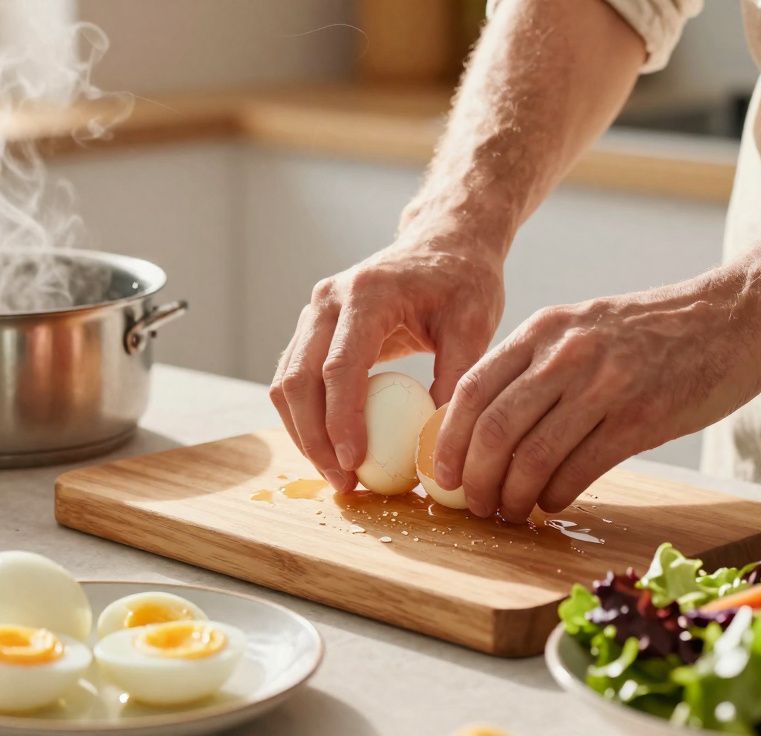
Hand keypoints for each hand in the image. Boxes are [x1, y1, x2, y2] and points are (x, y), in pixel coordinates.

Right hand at [270, 218, 506, 491]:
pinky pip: (293, 379)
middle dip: (314, 438)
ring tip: (336, 474)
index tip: (353, 463)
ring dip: (303, 433)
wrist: (443, 242)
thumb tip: (438, 440)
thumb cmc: (463, 281)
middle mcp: (328, 300)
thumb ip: (457, 376)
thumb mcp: (475, 323)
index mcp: (367, 293)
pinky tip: (331, 449)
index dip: (341, 420)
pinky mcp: (312, 328)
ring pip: (286, 382)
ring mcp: (314, 312)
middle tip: (343, 481)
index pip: (339, 366)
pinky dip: (305, 417)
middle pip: (298, 379)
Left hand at [433, 274, 760, 520]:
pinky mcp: (640, 419)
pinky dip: (556, 496)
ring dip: (512, 496)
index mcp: (543, 330)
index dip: (448, 439)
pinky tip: (553, 504)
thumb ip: (537, 364)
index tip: (441, 472)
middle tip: (474, 503)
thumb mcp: (583, 327)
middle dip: (474, 478)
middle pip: (493, 429)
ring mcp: (604, 386)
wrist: (736, 316)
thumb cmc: (654, 330)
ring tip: (509, 512)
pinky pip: (579, 470)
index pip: (470, 389)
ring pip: (532, 457)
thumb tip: (487, 423)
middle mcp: (566, 354)